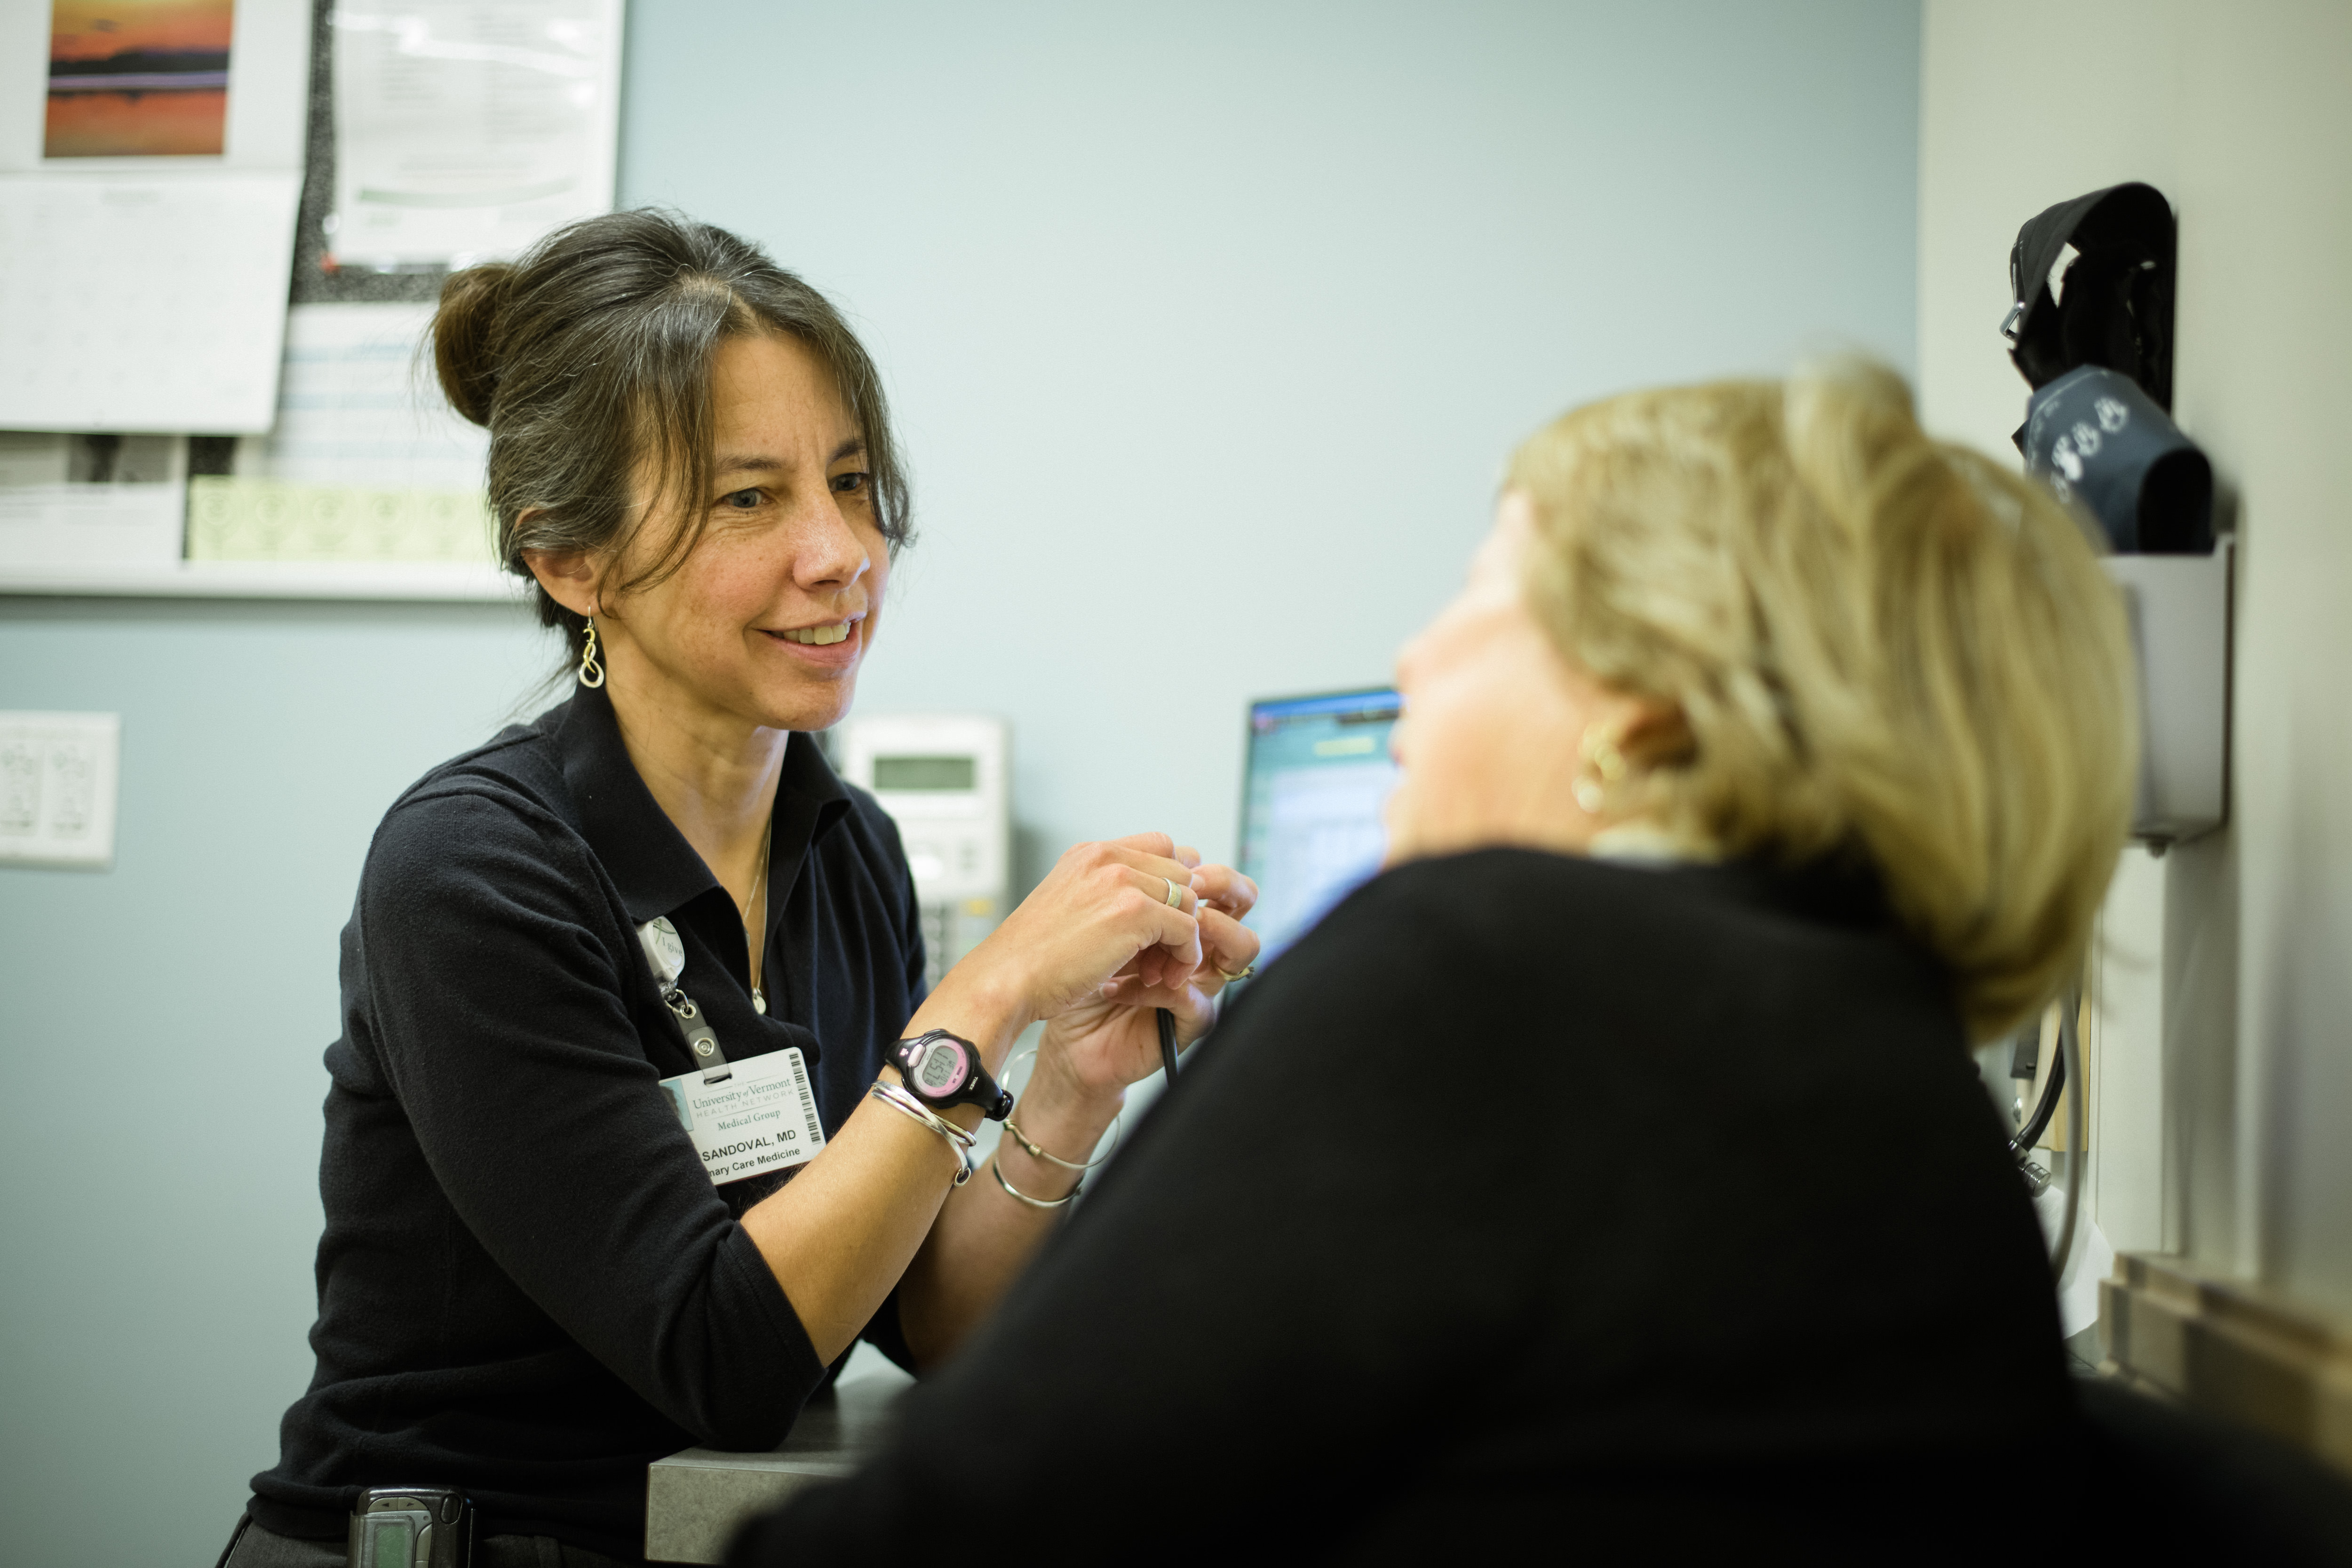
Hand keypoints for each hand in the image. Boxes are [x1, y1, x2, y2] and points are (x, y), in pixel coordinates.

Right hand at [937, 833, 1207, 1049]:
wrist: (1007, 979)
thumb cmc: (1033, 957)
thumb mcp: (1069, 908)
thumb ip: (1107, 896)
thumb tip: (1159, 908)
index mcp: (1090, 853)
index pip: (1161, 848)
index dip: (1172, 884)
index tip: (1164, 922)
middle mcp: (1106, 858)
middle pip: (1181, 872)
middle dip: (1179, 913)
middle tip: (1161, 954)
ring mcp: (1121, 881)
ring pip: (1188, 900)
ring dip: (1182, 939)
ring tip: (1159, 970)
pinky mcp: (1134, 912)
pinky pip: (1188, 929)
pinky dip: (1185, 956)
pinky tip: (1163, 977)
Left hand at [1035, 853, 1260, 1099]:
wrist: (1045, 1024)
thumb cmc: (1067, 966)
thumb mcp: (1098, 907)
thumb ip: (1139, 880)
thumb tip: (1178, 855)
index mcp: (1173, 914)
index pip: (1218, 880)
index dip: (1206, 872)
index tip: (1174, 876)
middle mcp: (1191, 944)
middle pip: (1243, 906)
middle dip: (1216, 894)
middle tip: (1177, 903)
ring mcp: (1196, 980)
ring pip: (1240, 949)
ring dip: (1193, 940)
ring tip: (1144, 954)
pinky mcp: (1187, 1021)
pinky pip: (1195, 997)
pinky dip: (1153, 990)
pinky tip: (1115, 990)